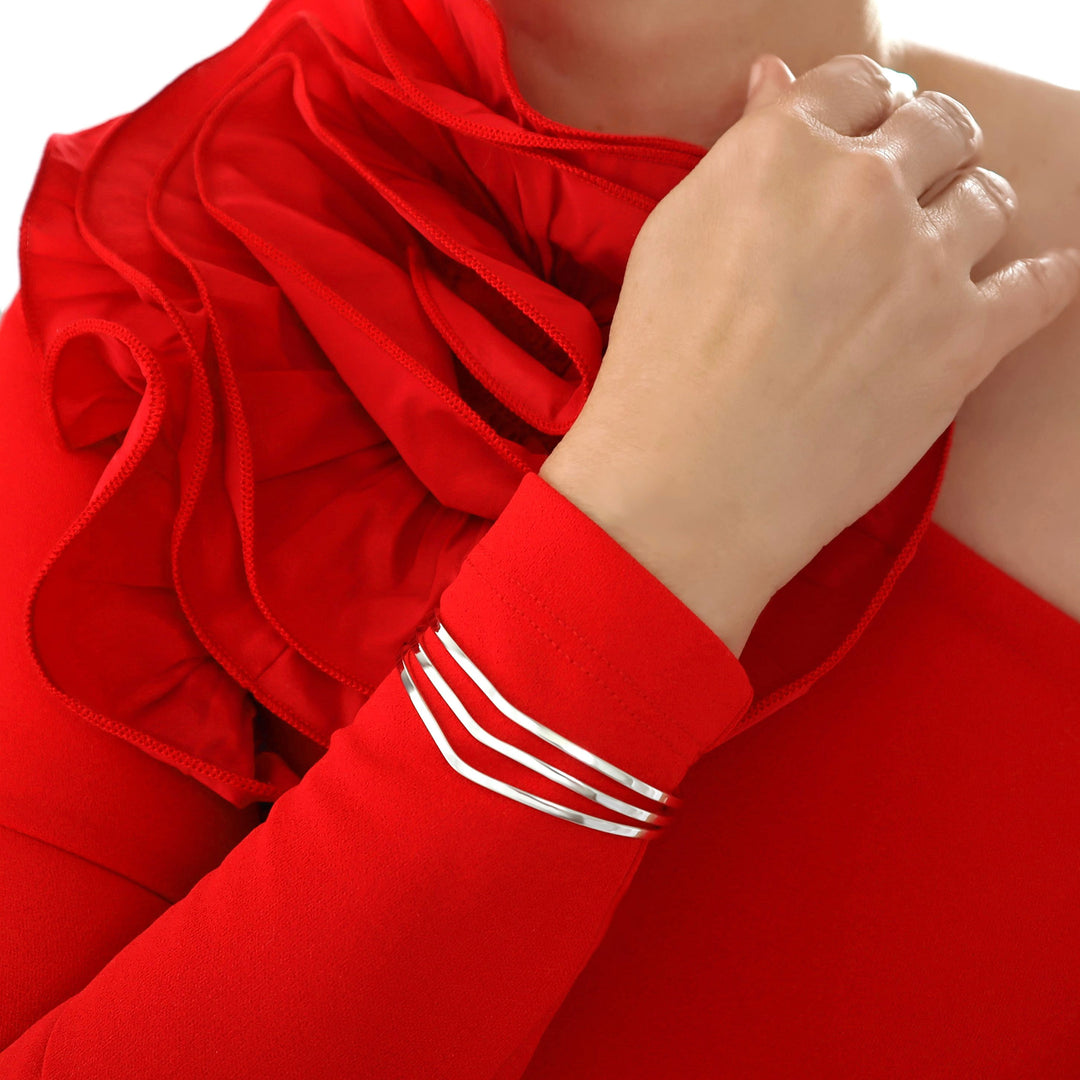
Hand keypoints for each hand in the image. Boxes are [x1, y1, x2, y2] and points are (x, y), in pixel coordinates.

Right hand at [539, 52, 1079, 656]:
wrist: (688, 480)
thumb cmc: (661, 366)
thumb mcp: (674, 234)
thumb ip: (740, 151)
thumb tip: (777, 80)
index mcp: (785, 150)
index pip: (858, 83)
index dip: (865, 104)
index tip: (866, 132)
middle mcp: (865, 188)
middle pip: (938, 127)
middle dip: (928, 144)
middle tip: (912, 181)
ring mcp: (925, 263)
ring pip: (990, 197)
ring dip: (970, 209)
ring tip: (941, 246)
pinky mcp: (965, 340)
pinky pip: (1041, 284)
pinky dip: (1046, 276)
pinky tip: (1043, 274)